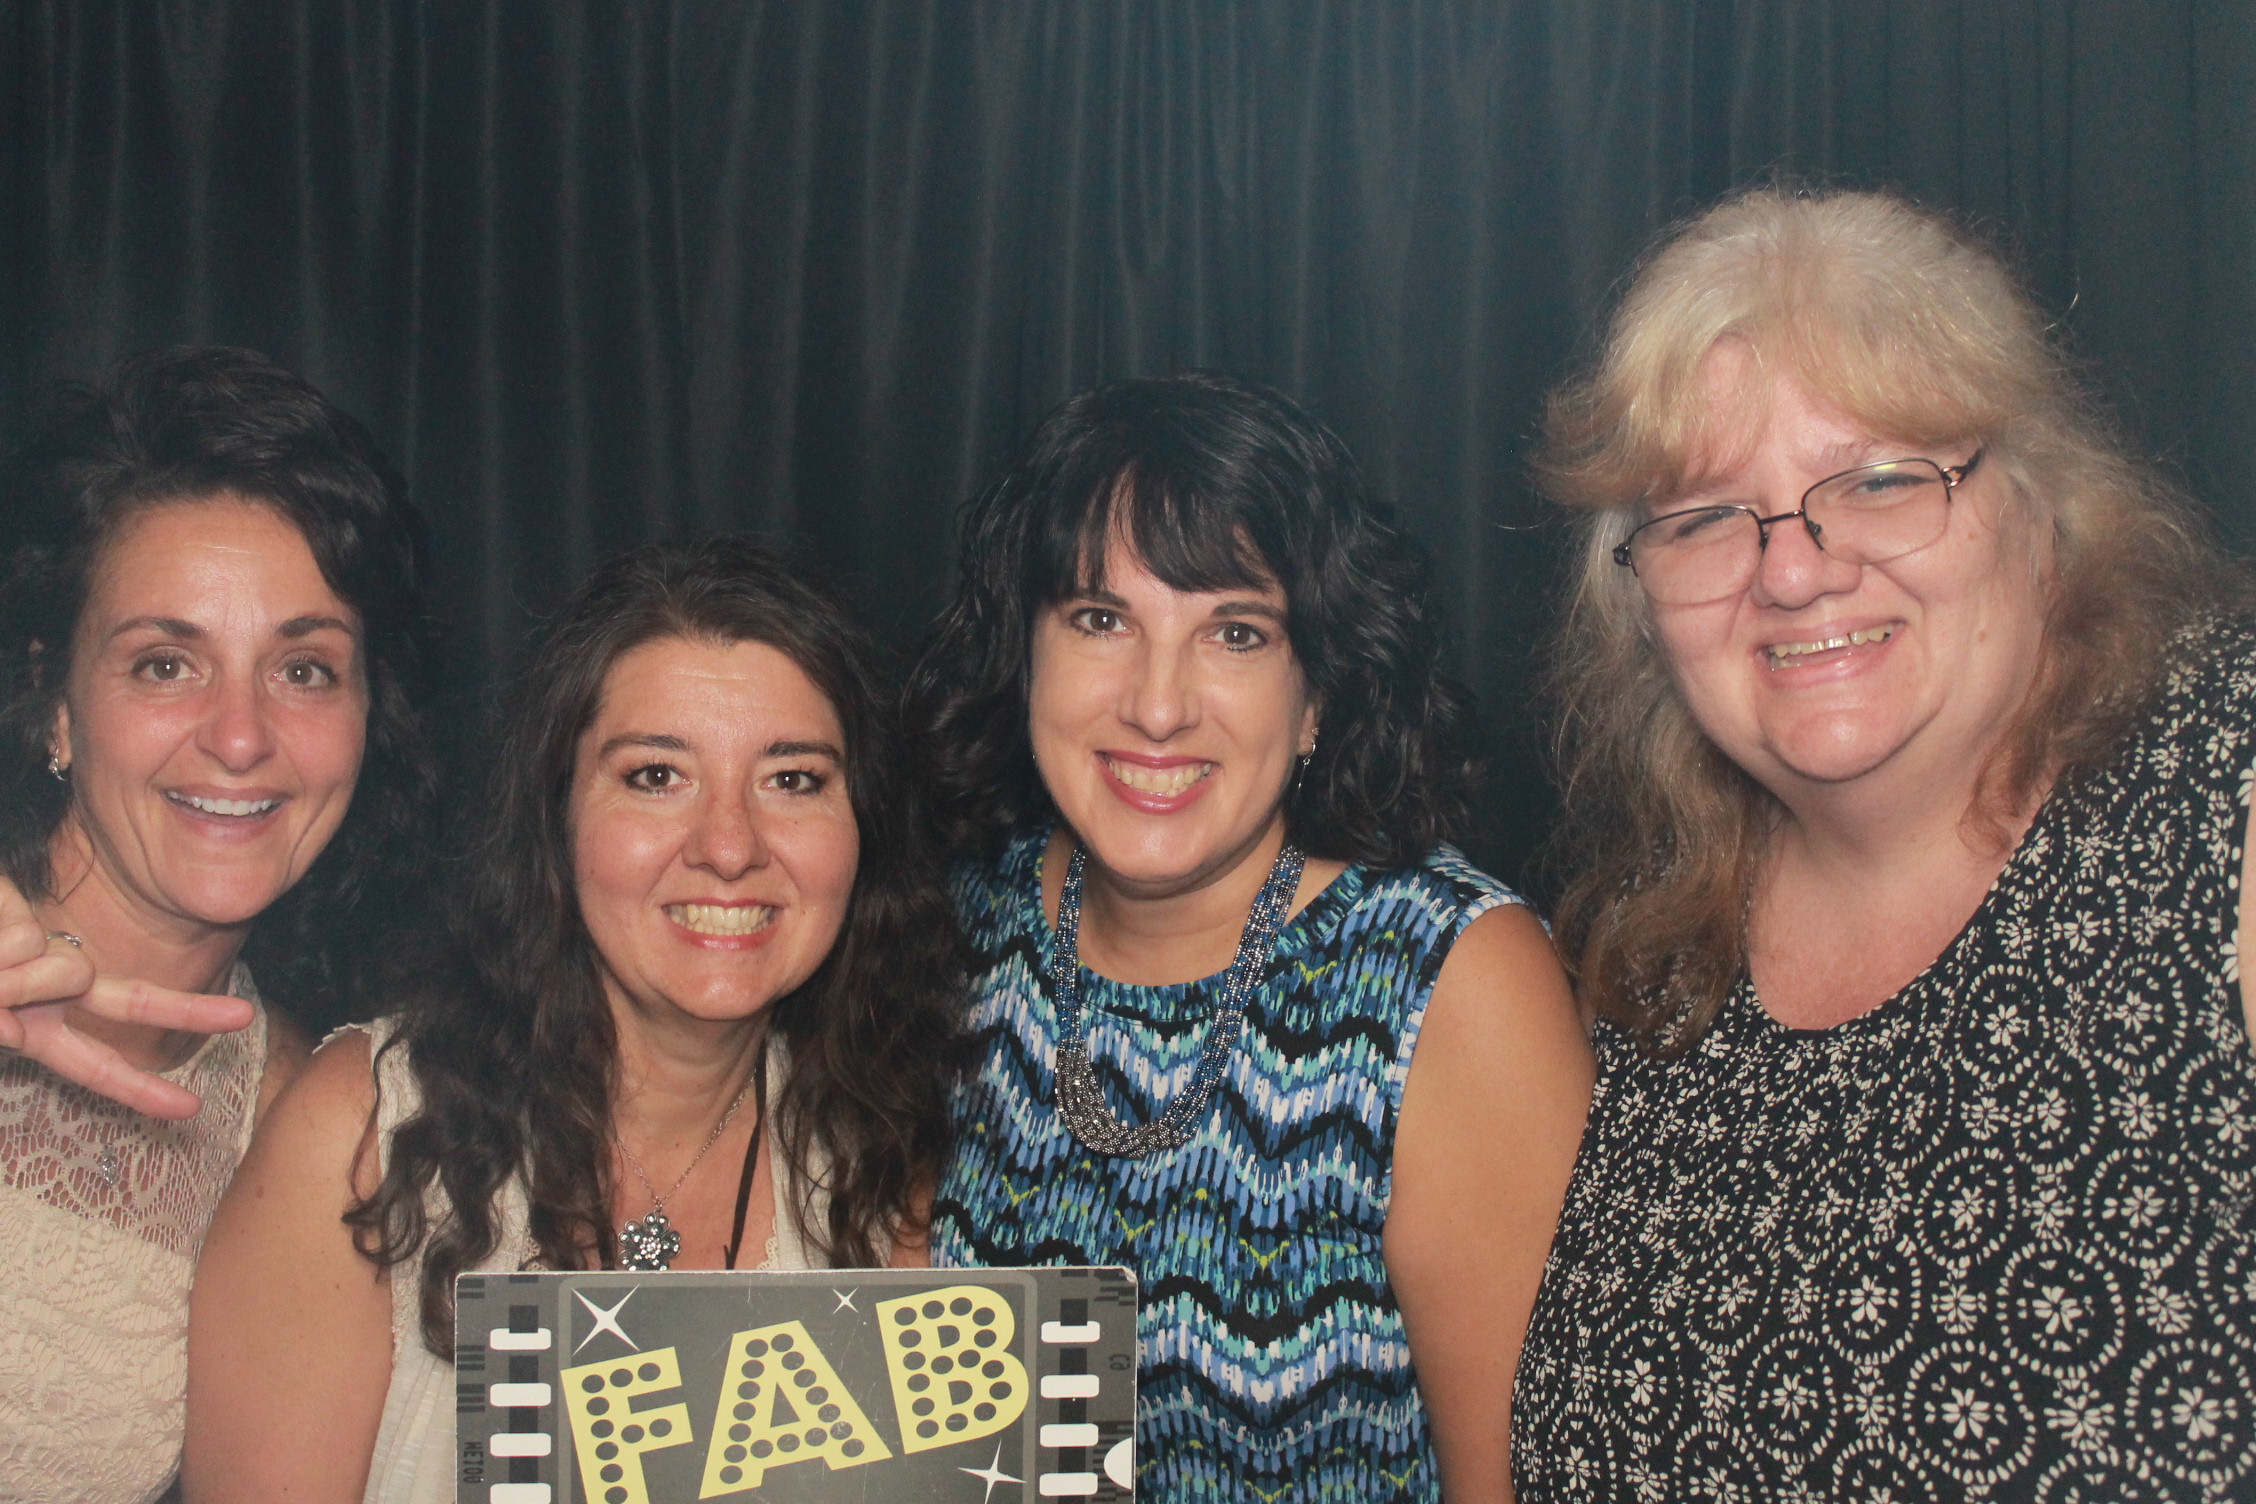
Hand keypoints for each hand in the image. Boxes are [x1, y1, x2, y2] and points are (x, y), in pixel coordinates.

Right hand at [0, 891, 254, 1119]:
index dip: (140, 1088)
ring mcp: (30, 956)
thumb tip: (23, 1006)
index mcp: (34, 1022)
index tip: (189, 1112)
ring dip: (12, 980)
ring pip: (64, 974)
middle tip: (245, 1018)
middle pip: (128, 1000)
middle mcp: (41, 988)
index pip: (96, 1058)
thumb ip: (8, 1012)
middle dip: (188, 1012)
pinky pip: (23, 945)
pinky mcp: (20, 918)